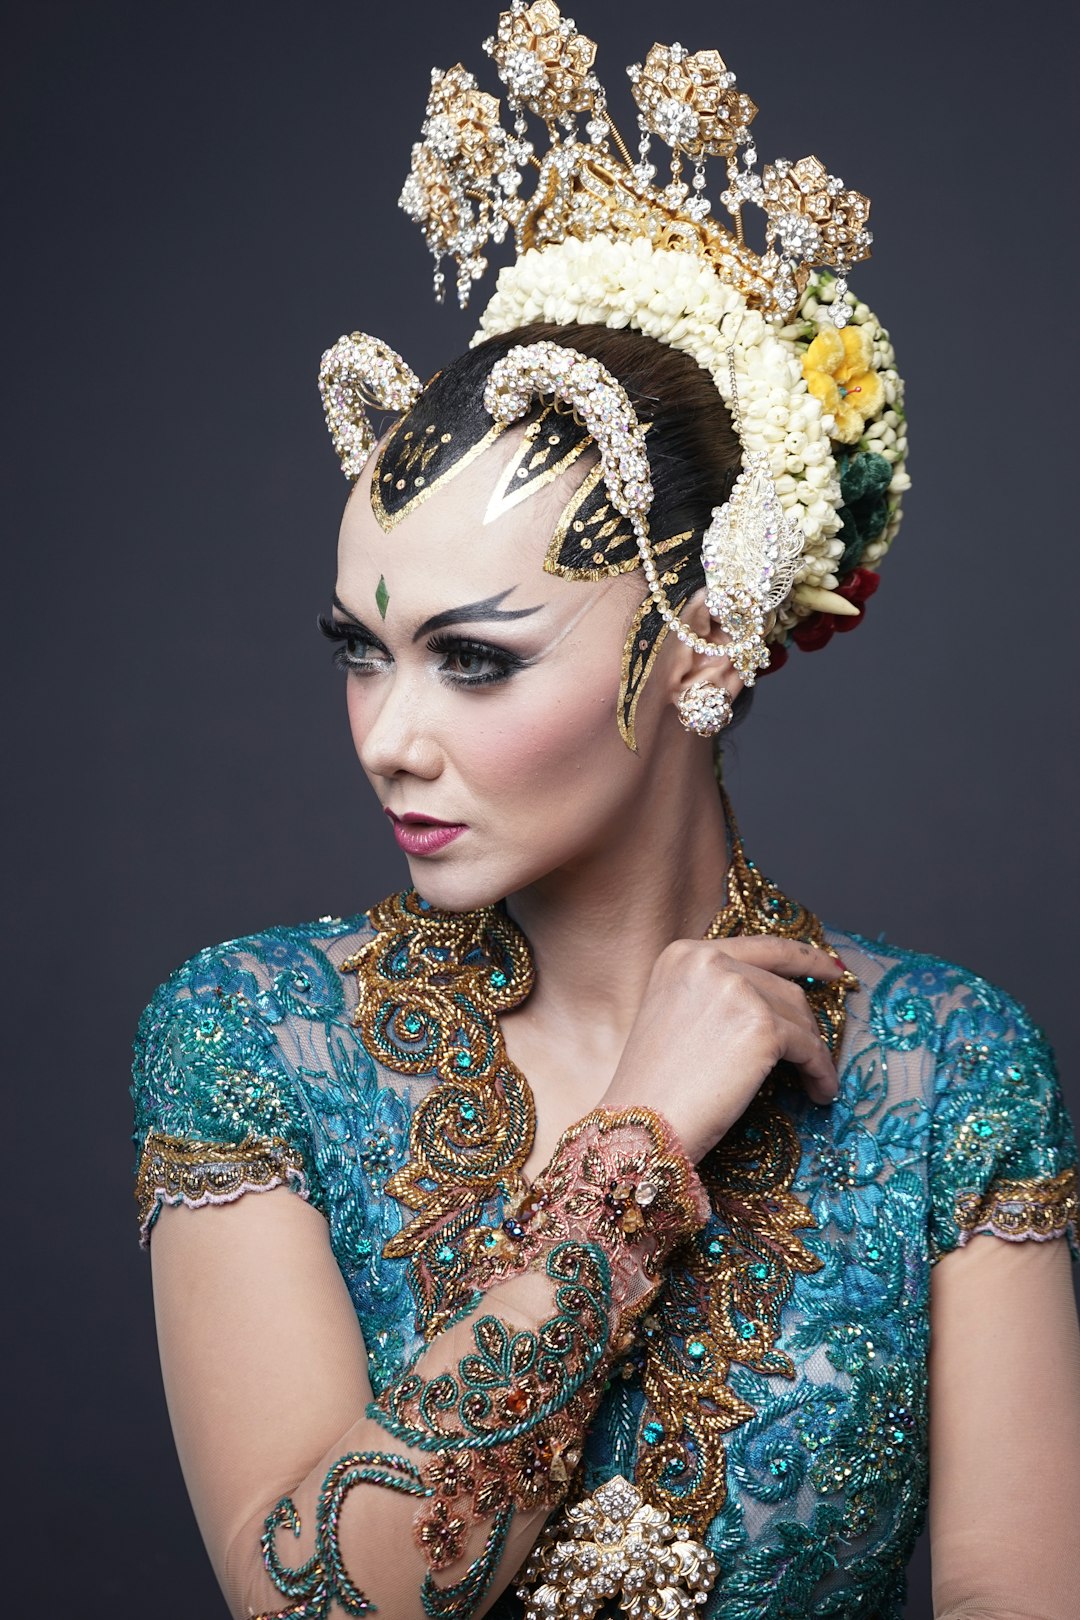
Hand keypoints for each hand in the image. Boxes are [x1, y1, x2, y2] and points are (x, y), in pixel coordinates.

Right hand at [599, 936, 844, 1164]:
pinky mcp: (761, 1026)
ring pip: (799, 1016)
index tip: (834, 969)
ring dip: (812, 1051)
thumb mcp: (675, 1014)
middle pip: (783, 986)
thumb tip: (778, 998)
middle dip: (802, 1024)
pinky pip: (809, 1047)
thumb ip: (716, 993)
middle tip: (811, 1056)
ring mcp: (736, 990)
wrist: (642, 1124)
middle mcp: (710, 961)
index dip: (804, 957)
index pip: (760, 948)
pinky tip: (819, 1091)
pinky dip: (819, 1071)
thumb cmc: (656, 1084)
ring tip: (814, 1081)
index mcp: (685, 954)